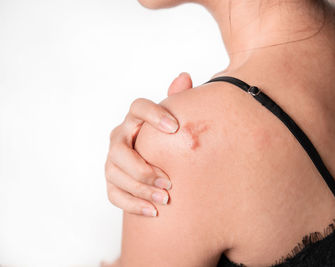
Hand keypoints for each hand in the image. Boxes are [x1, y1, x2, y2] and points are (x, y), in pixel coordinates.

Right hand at [105, 72, 192, 215]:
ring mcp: (112, 161)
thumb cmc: (169, 139)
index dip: (153, 115)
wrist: (157, 160)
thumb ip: (179, 101)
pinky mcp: (112, 182)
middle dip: (143, 168)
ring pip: (116, 175)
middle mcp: (119, 137)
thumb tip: (184, 76)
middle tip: (168, 180)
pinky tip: (153, 212)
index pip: (138, 107)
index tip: (175, 128)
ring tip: (165, 199)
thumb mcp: (176, 120)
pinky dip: (132, 204)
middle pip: (120, 150)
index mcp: (136, 118)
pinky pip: (114, 194)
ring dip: (140, 189)